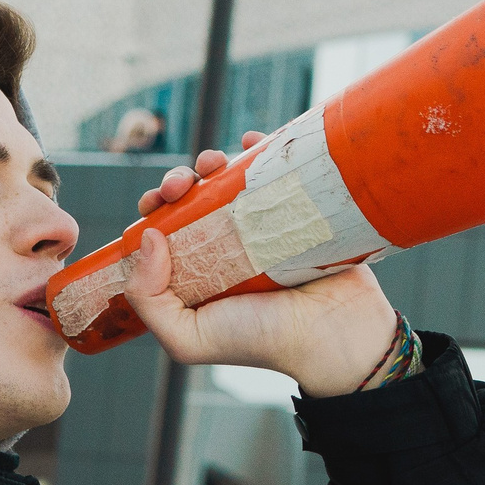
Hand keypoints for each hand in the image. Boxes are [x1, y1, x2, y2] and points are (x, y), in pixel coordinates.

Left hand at [125, 136, 399, 397]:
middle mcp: (227, 246)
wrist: (335, 332)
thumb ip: (149, 301)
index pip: (165, 231)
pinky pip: (274, 169)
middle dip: (177, 180)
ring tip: (214, 162)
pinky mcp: (298, 209)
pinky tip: (250, 143)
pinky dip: (259, 148)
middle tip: (181, 184)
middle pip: (191, 199)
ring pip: (227, 180)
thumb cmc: (263, 341)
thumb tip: (149, 237)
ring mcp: (263, 225)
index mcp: (198, 273)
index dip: (154, 210)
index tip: (155, 203)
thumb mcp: (189, 338)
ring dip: (211, 161)